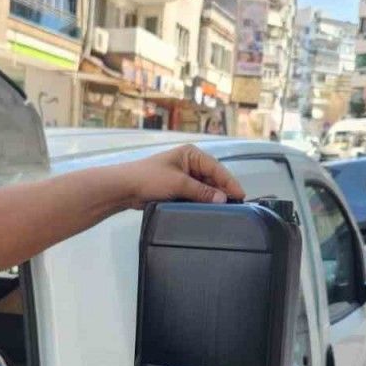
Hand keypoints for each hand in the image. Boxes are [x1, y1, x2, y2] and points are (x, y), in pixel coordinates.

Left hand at [118, 145, 245, 208]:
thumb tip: (223, 199)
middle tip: (236, 206)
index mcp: (191, 154)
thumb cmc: (149, 179)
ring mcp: (184, 176)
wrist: (124, 188)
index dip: (230, 183)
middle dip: (222, 191)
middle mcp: (190, 163)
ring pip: (205, 187)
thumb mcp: (178, 183)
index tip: (241, 196)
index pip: (217, 168)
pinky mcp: (177, 188)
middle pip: (213, 178)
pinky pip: (195, 194)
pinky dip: (202, 201)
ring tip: (225, 211)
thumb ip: (202, 191)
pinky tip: (209, 211)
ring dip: (212, 198)